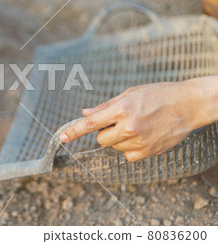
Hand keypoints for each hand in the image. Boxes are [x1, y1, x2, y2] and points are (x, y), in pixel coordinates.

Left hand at [59, 81, 208, 161]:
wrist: (189, 105)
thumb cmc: (158, 94)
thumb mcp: (130, 93)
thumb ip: (105, 106)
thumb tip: (84, 113)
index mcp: (122, 109)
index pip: (90, 123)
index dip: (74, 131)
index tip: (61, 138)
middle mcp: (128, 127)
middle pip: (101, 139)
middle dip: (104, 132)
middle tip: (119, 121)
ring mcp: (139, 141)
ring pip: (114, 147)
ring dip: (118, 139)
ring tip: (137, 125)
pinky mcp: (148, 152)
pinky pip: (127, 156)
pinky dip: (130, 148)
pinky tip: (142, 136)